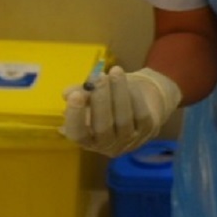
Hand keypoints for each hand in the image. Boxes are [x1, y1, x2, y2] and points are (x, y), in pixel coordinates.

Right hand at [61, 66, 180, 156]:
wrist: (137, 104)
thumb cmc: (107, 102)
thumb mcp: (90, 97)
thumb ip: (79, 94)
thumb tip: (68, 92)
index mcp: (87, 140)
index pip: (77, 134)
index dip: (75, 116)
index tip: (75, 95)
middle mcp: (107, 145)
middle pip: (102, 127)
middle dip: (100, 100)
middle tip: (99, 78)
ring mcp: (129, 140)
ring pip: (123, 119)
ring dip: (119, 93)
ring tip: (115, 71)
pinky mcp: (148, 131)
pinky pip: (141, 114)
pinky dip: (135, 96)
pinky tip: (131, 82)